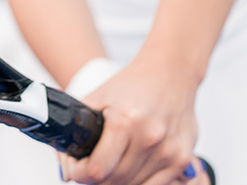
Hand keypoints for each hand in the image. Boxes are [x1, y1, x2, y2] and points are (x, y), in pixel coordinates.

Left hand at [57, 54, 205, 183]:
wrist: (171, 72)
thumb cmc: (134, 83)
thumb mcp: (97, 98)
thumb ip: (76, 128)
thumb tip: (64, 163)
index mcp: (125, 121)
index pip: (96, 169)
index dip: (79, 173)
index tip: (74, 168)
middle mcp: (149, 138)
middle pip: (114, 181)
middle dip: (94, 178)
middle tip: (88, 167)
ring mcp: (169, 151)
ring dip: (116, 181)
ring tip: (109, 165)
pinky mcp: (182, 159)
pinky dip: (139, 182)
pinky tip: (130, 168)